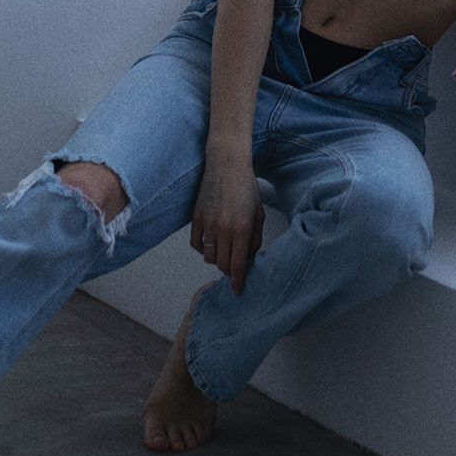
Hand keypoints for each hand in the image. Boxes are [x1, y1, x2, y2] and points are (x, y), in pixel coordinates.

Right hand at [189, 156, 264, 294]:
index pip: (237, 265)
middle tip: (234, 264)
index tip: (236, 291)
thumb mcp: (258, 215)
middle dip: (228, 269)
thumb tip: (249, 259)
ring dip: (216, 259)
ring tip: (224, 250)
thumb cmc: (246, 187)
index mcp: (242, 229)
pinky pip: (196, 244)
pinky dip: (203, 248)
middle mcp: (223, 228)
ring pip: (208, 257)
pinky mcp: (196, 217)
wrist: (227, 164)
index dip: (237, 282)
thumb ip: (254, 240)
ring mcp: (208, 223)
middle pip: (221, 264)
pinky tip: (211, 242)